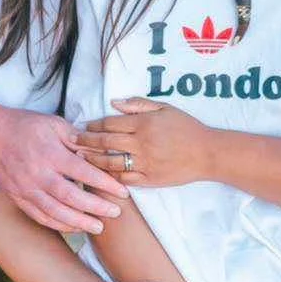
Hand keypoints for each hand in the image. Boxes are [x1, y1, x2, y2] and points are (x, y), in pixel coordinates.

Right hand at [0, 108, 128, 234]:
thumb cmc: (23, 125)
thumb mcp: (53, 123)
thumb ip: (76, 138)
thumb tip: (98, 150)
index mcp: (51, 153)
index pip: (84, 172)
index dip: (106, 184)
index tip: (122, 192)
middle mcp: (39, 174)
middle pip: (72, 197)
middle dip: (96, 207)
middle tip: (115, 213)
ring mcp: (26, 188)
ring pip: (56, 212)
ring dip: (79, 222)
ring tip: (98, 227)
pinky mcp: (17, 197)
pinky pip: (39, 216)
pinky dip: (58, 224)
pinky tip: (73, 228)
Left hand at [80, 98, 212, 187]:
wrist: (207, 153)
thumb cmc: (187, 128)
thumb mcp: (165, 108)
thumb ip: (138, 104)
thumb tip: (114, 102)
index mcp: (144, 123)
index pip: (110, 122)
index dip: (94, 124)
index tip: (84, 126)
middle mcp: (141, 143)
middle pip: (105, 141)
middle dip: (86, 141)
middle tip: (73, 141)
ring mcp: (144, 162)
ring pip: (110, 161)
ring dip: (92, 159)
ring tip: (80, 157)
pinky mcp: (149, 179)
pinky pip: (124, 178)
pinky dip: (110, 176)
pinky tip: (100, 174)